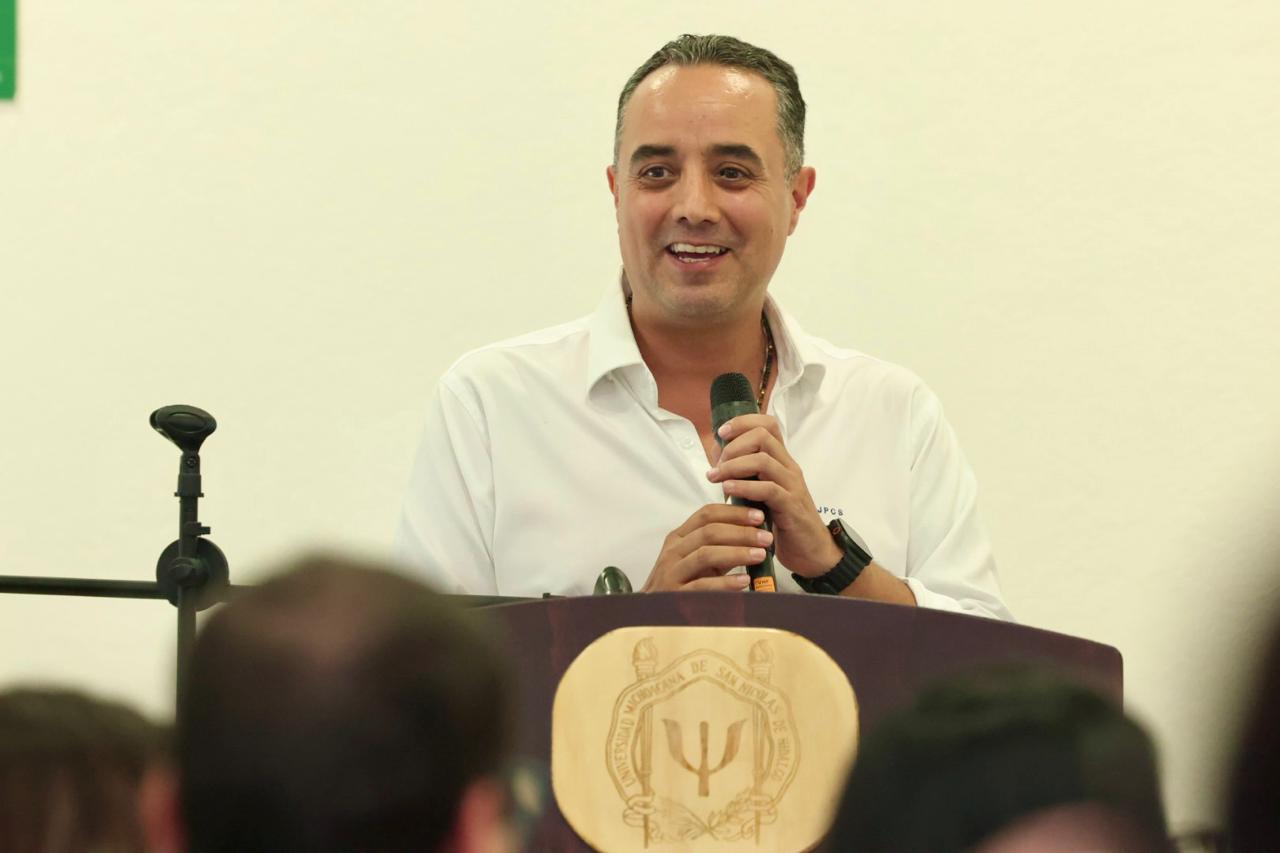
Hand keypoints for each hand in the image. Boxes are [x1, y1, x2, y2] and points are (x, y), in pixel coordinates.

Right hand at [642, 504, 771, 591]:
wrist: (654, 612)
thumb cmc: (683, 583)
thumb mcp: (699, 559)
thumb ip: (720, 544)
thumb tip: (754, 530)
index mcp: (679, 537)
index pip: (706, 514)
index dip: (734, 512)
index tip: (759, 516)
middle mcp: (673, 551)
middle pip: (709, 531)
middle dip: (741, 532)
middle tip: (766, 537)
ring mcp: (671, 573)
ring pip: (706, 554)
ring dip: (737, 552)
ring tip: (760, 555)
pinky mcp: (674, 595)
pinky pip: (702, 585)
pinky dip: (725, 582)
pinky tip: (744, 581)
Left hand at [707, 414, 841, 576]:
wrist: (811, 551)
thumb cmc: (782, 521)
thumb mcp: (761, 492)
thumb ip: (745, 473)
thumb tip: (718, 456)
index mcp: (782, 461)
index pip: (767, 424)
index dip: (742, 422)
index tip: (721, 433)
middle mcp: (789, 468)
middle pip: (763, 436)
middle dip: (733, 446)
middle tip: (716, 465)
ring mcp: (793, 485)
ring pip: (763, 459)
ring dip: (733, 466)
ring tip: (716, 478)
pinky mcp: (791, 506)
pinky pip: (768, 489)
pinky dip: (744, 487)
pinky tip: (728, 491)